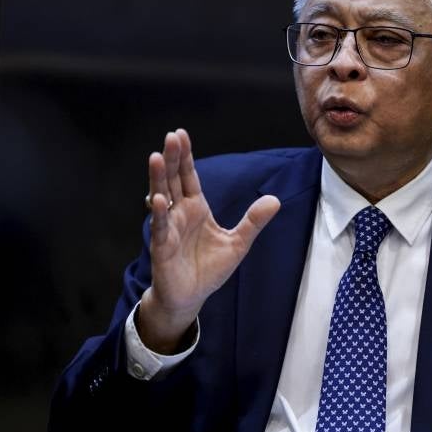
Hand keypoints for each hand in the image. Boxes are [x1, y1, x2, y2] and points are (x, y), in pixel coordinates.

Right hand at [138, 128, 279, 352]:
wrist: (191, 297)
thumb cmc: (209, 269)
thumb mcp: (238, 243)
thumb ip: (253, 221)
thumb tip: (275, 199)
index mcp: (196, 207)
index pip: (189, 176)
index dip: (186, 156)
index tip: (181, 134)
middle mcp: (179, 213)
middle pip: (174, 180)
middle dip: (172, 158)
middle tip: (171, 136)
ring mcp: (169, 228)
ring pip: (162, 197)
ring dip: (158, 178)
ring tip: (156, 158)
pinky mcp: (162, 247)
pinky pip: (161, 227)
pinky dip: (160, 214)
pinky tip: (158, 200)